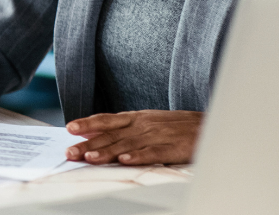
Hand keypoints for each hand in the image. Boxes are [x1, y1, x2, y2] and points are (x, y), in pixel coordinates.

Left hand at [65, 110, 202, 165]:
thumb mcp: (147, 121)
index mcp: (136, 118)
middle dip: (88, 144)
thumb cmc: (176, 126)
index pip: (107, 120)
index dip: (87, 123)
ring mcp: (157, 136)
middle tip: (70, 152)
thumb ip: (123, 128)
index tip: (69, 128)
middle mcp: (142, 125)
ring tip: (90, 158)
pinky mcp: (171, 148)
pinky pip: (152, 153)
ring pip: (126, 145)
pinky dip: (138, 157)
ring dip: (107, 152)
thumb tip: (96, 133)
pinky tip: (125, 161)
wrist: (210, 125)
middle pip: (111, 135)